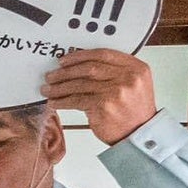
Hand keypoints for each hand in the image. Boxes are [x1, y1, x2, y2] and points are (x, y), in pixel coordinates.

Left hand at [44, 46, 158, 145]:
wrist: (139, 133)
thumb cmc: (133, 111)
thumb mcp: (133, 85)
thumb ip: (115, 72)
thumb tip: (80, 66)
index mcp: (136, 68)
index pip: (103, 54)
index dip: (80, 56)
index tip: (65, 60)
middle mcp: (128, 77)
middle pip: (88, 68)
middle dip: (65, 72)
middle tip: (52, 75)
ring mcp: (116, 91)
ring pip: (79, 84)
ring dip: (59, 87)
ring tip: (48, 89)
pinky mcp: (103, 106)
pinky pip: (76, 100)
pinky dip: (62, 101)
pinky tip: (54, 102)